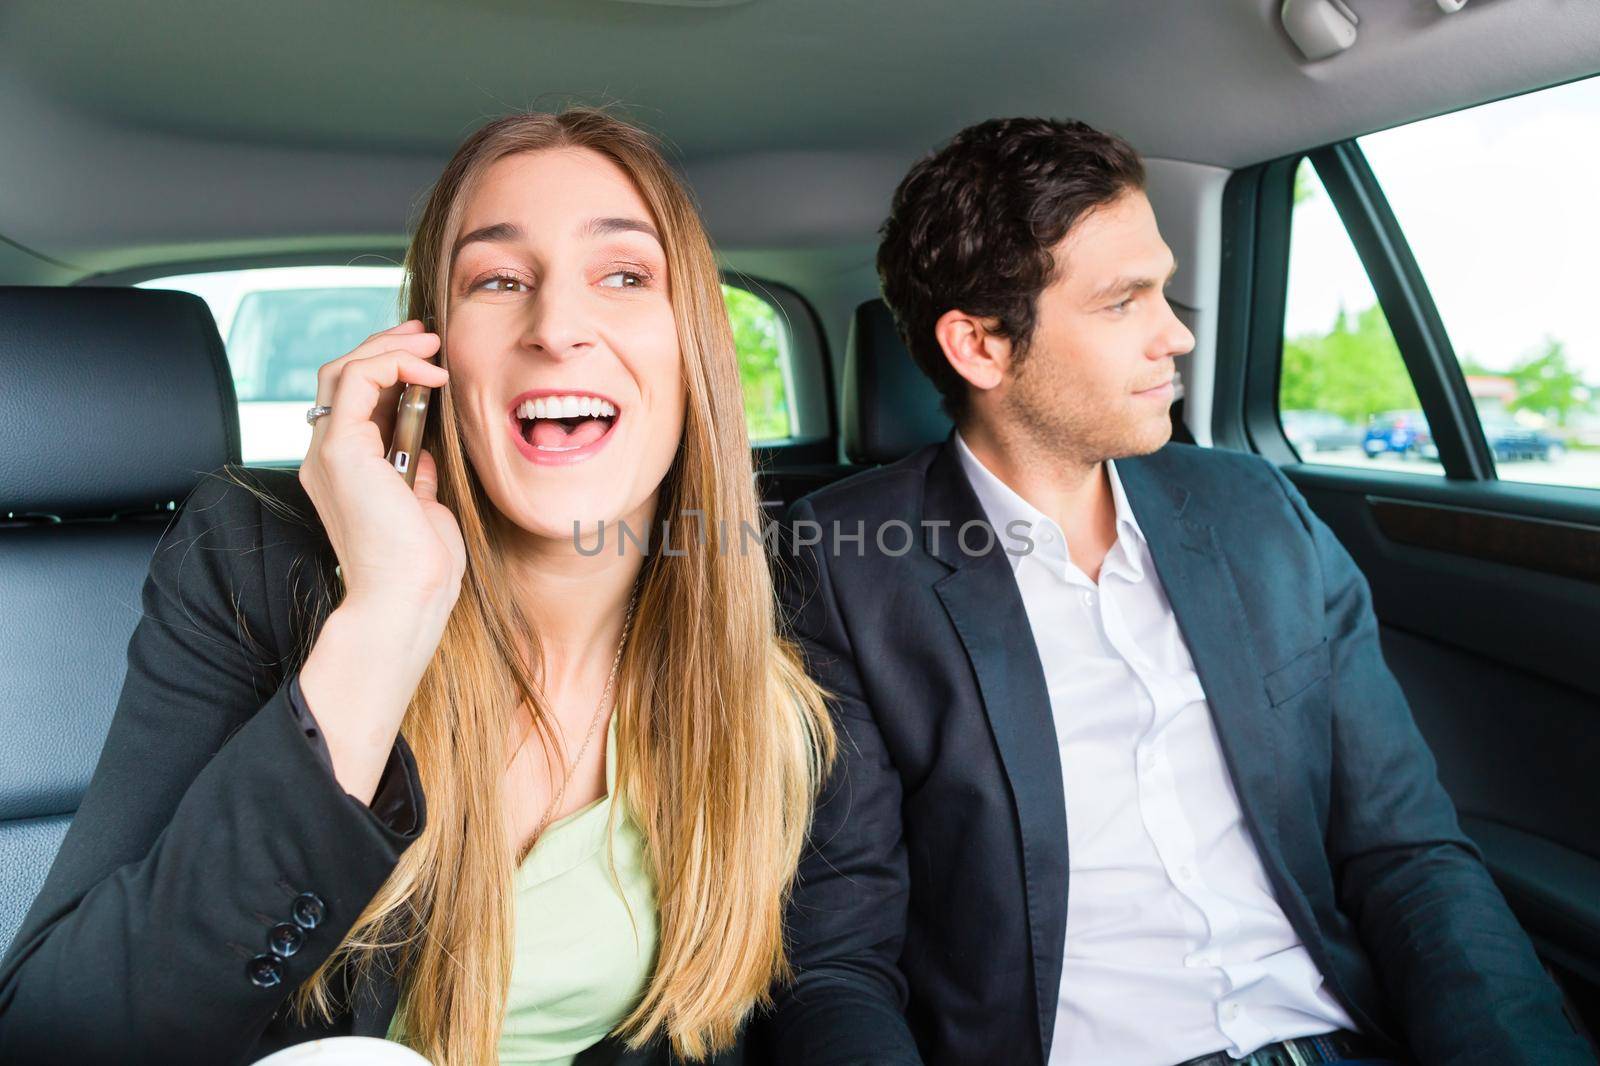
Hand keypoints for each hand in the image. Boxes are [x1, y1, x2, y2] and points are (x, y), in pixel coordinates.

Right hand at [297, 320, 463, 616]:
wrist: (407, 597)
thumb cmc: (420, 566)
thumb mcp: (422, 507)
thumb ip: (414, 474)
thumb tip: (421, 449)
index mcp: (344, 471)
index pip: (353, 400)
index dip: (388, 369)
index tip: (428, 359)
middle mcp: (326, 457)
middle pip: (341, 376)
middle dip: (385, 346)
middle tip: (426, 335)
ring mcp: (328, 452)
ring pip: (343, 370)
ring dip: (389, 347)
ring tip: (431, 343)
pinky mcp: (341, 450)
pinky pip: (358, 381)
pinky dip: (394, 364)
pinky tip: (429, 373)